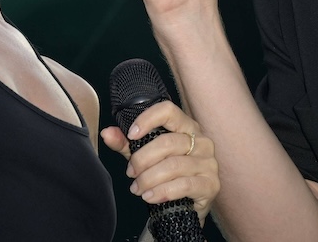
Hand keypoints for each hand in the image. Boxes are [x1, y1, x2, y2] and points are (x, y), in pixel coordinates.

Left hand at [100, 101, 219, 222]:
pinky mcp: (211, 184)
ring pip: (173, 165)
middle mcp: (201, 141)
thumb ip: (125, 144)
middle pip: (167, 142)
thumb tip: (106, 133)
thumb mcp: (143, 156)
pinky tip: (150, 196)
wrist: (184, 208)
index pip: (168, 110)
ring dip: (149, 179)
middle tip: (130, 172)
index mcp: (186, 126)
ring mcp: (209, 163)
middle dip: (142, 159)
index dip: (148, 119)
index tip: (131, 134)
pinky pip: (183, 185)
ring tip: (137, 188)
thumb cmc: (165, 175)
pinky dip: (162, 191)